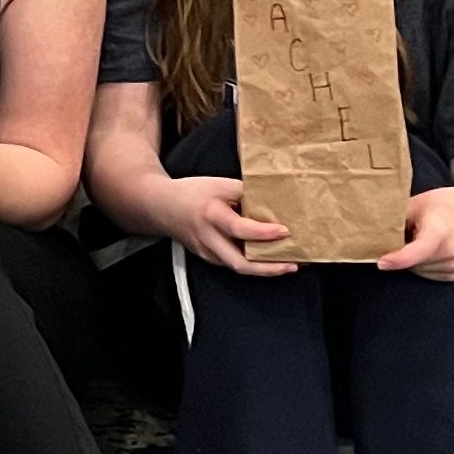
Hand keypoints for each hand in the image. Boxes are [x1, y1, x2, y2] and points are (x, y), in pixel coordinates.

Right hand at [167, 175, 298, 274]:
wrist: (160, 206)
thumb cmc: (192, 192)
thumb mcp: (219, 184)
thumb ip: (246, 193)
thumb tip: (275, 202)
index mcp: (211, 215)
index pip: (239, 229)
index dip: (264, 233)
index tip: (286, 231)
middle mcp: (208, 238)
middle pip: (239, 263)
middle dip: (269, 268)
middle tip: (293, 265)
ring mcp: (206, 251)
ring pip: (238, 267)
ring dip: (264, 269)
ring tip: (289, 264)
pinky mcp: (207, 257)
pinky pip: (232, 263)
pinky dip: (252, 263)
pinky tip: (267, 259)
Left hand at [383, 187, 453, 280]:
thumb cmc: (444, 205)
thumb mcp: (417, 204)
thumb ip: (394, 219)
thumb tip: (366, 230)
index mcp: (441, 232)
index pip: (417, 252)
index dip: (397, 259)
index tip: (380, 262)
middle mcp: (451, 253)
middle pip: (411, 263)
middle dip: (398, 254)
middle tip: (400, 236)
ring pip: (416, 271)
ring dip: (408, 261)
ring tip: (417, 239)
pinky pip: (426, 274)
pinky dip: (419, 265)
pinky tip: (425, 250)